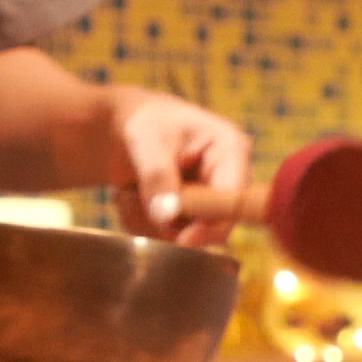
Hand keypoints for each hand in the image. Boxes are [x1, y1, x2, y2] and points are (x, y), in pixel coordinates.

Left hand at [105, 92, 251, 245]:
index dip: (213, 224)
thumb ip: (158, 175)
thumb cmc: (143, 122)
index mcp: (231, 150)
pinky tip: (133, 199)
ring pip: (190, 236)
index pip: (234, 199)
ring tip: (129, 193)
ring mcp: (211, 200)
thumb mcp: (146, 140)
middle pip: (216, 225)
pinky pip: (172, 237)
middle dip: (173, 223)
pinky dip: (145, 224)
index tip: (183, 239)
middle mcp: (229, 179)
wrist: (127, 128)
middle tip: (135, 200)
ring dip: (152, 223)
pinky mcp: (194, 215)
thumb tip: (166, 216)